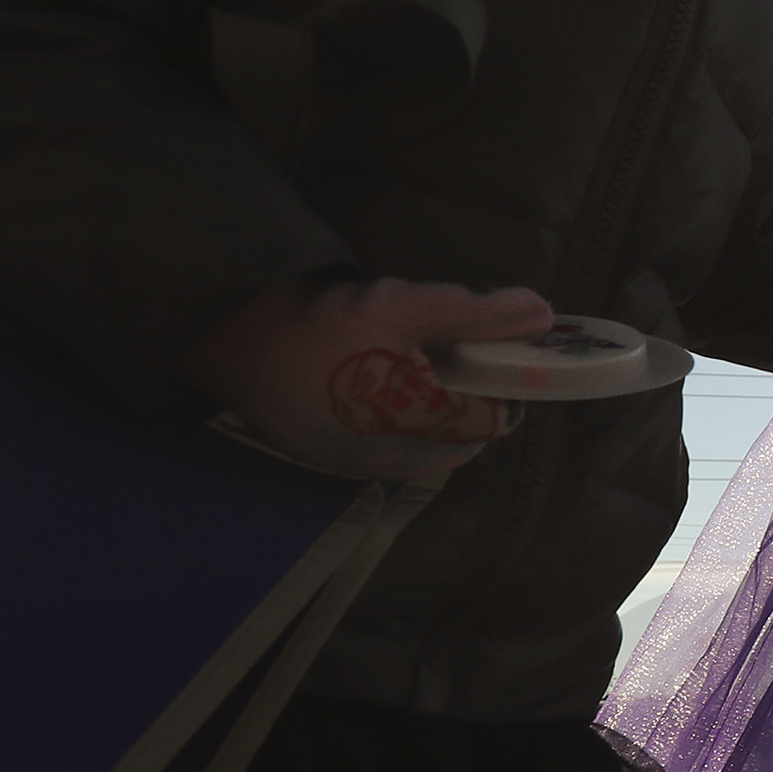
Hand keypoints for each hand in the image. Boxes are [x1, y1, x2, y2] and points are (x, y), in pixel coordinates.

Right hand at [186, 274, 553, 480]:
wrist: (229, 341)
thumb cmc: (318, 322)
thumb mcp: (402, 304)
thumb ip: (477, 313)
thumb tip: (543, 315)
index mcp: (420, 424)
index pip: (495, 419)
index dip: (501, 383)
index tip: (487, 352)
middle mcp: (396, 460)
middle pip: (464, 439)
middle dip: (467, 399)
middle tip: (445, 354)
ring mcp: (361, 468)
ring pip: (429, 449)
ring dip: (434, 413)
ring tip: (407, 365)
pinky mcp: (333, 464)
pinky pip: (389, 453)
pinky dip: (398, 425)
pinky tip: (375, 385)